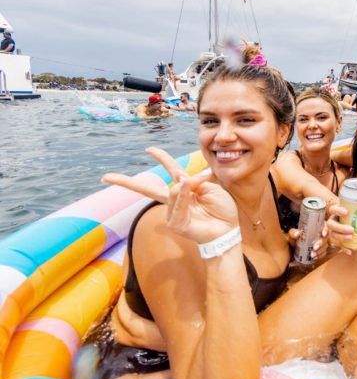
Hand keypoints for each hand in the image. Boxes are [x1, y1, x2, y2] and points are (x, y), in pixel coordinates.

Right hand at [102, 147, 238, 243]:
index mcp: (185, 190)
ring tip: (201, 183)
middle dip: (126, 183)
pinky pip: (177, 206)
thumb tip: (181, 180)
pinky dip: (183, 197)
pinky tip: (188, 189)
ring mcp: (173, 213)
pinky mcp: (176, 224)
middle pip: (147, 189)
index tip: (149, 149)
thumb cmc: (222, 210)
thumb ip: (195, 183)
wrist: (228, 229)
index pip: (171, 171)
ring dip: (187, 185)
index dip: (162, 159)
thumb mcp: (212, 189)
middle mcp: (176, 200)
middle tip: (106, 177)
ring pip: (171, 192)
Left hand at [287, 226, 329, 262]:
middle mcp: (320, 234)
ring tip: (312, 255)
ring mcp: (322, 243)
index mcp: (316, 227)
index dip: (326, 230)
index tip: (323, 234)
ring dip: (320, 251)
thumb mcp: (292, 234)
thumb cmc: (295, 238)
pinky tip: (315, 257)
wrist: (294, 248)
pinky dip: (320, 255)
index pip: (324, 226)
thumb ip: (293, 233)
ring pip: (325, 246)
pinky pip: (323, 253)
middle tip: (314, 247)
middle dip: (321, 243)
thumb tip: (297, 234)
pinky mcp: (321, 250)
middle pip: (325, 237)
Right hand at [323, 204, 353, 254]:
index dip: (338, 210)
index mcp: (339, 212)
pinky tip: (350, 251)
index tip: (346, 212)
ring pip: (333, 235)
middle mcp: (335, 221)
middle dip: (340, 228)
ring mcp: (335, 231)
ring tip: (351, 238)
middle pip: (331, 224)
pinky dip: (344, 249)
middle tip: (351, 230)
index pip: (333, 209)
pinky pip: (339, 245)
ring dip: (341, 237)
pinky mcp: (339, 240)